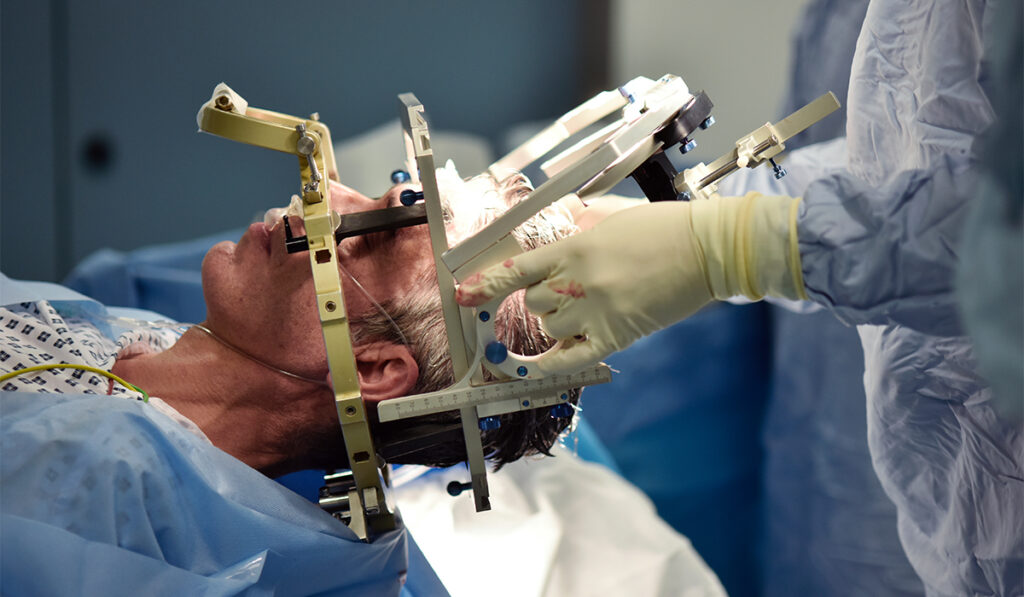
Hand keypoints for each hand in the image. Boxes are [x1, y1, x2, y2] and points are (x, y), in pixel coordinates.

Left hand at [456, 194, 804, 372]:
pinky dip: (547, 366)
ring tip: (585, 309)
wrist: (707, 249)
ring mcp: (596, 310)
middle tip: (568, 291)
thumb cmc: (662, 228)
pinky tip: (535, 367)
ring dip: (556, 323)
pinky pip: (568, 359)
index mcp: (575, 246)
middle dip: (541, 299)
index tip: (462, 294)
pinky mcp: (616, 335)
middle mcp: (578, 281)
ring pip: (549, 328)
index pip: (518, 268)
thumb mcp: (610, 214)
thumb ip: (576, 223)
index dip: (486, 283)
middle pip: (532, 303)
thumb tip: (553, 226)